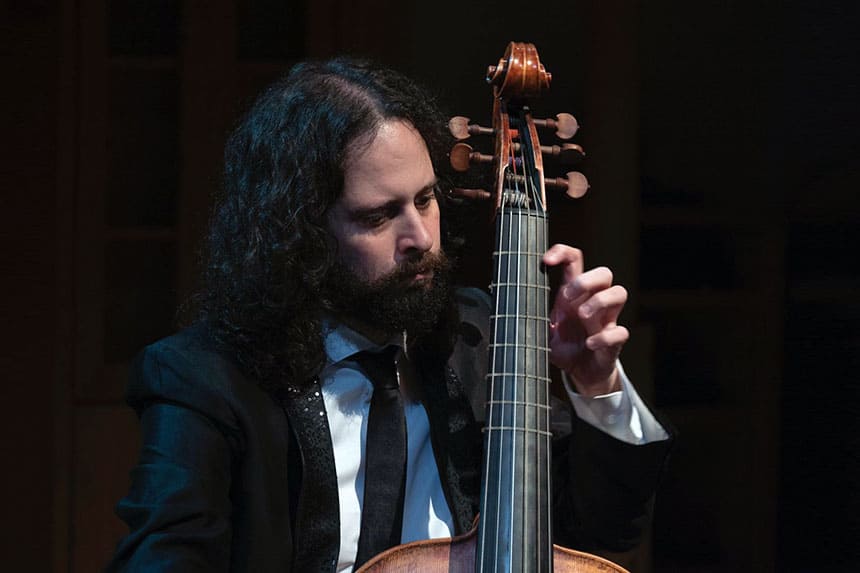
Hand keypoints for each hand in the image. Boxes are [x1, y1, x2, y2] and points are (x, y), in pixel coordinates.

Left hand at [543, 244, 628, 396]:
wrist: (581, 373)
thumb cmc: (564, 346)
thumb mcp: (541, 329)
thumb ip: (529, 316)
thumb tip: (507, 306)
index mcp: (574, 295)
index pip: (574, 260)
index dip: (562, 252)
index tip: (546, 260)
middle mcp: (593, 302)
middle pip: (604, 272)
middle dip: (585, 280)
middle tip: (566, 297)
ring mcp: (606, 320)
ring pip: (619, 293)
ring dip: (599, 301)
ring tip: (582, 316)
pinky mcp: (614, 342)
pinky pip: (620, 332)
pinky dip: (604, 337)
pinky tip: (589, 344)